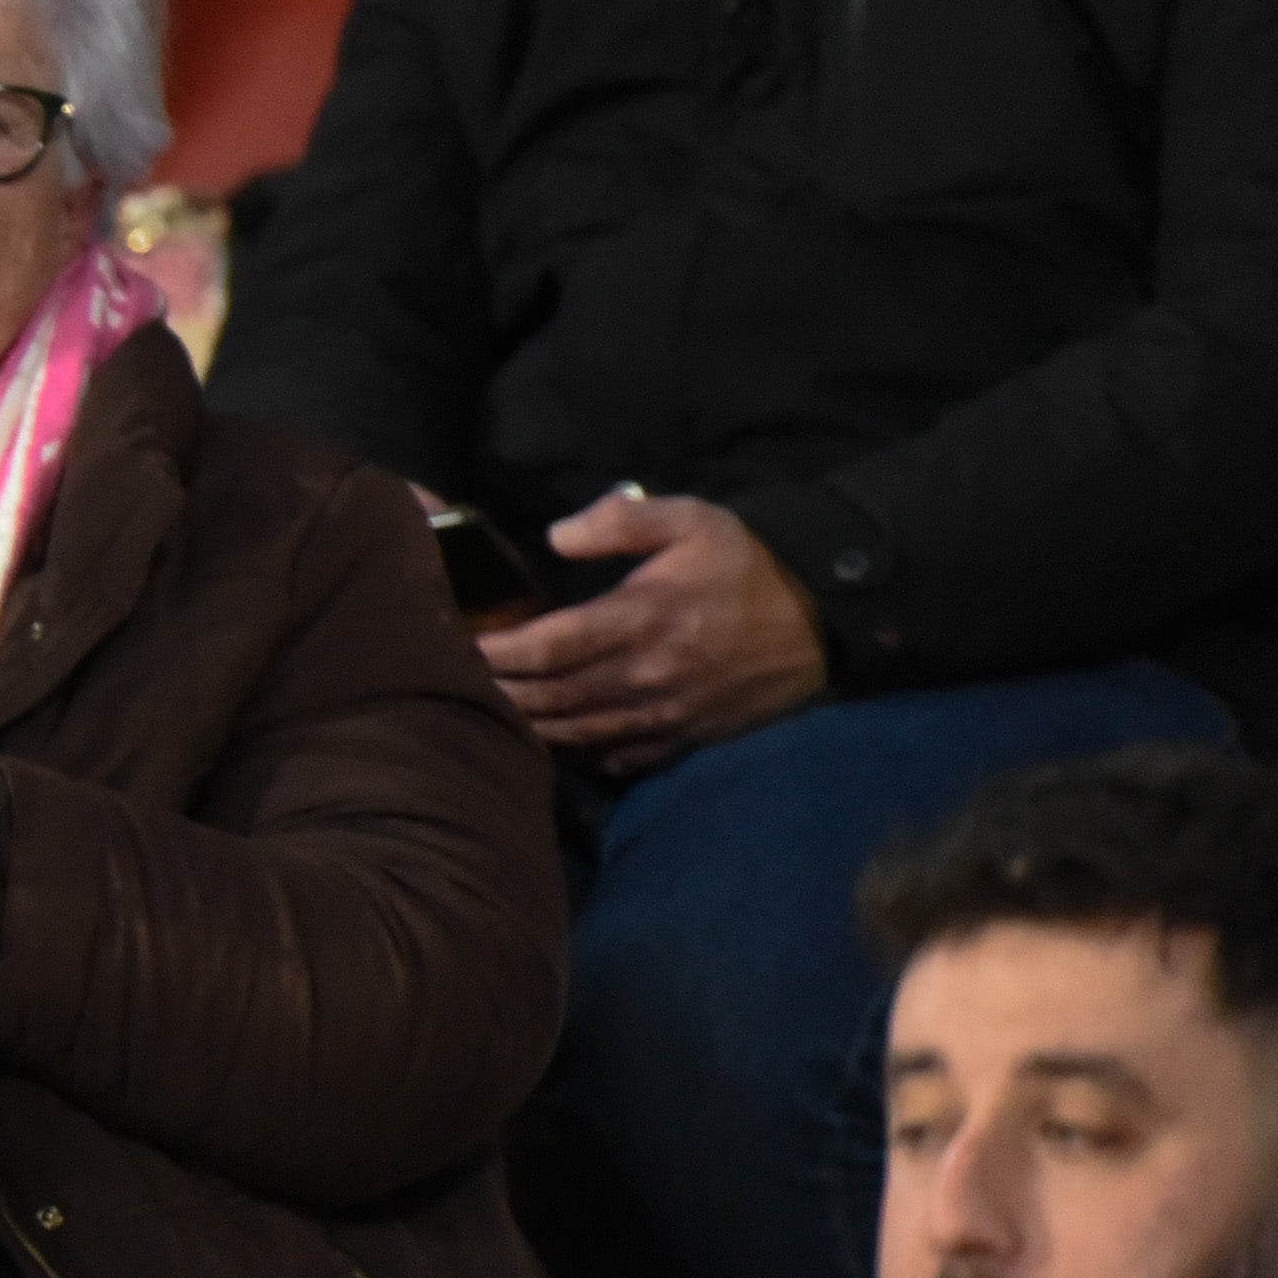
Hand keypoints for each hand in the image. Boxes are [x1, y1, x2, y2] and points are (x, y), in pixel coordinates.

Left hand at [481, 492, 830, 769]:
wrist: (822, 618)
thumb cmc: (746, 563)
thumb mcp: (691, 519)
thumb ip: (621, 521)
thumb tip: (556, 535)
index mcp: (642, 619)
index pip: (548, 646)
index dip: (496, 651)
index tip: (460, 642)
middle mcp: (645, 676)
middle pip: (548, 697)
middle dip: (496, 690)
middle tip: (455, 679)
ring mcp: (662, 716)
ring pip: (571, 733)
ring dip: (523, 724)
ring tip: (483, 710)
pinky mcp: (680, 741)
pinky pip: (611, 757)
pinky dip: (571, 751)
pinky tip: (543, 738)